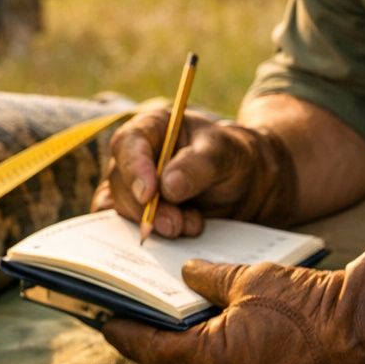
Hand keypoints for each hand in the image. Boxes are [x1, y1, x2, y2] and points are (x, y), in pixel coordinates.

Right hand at [91, 107, 298, 236]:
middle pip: (121, 183)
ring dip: (155, 224)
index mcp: (151, 128)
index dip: (133, 169)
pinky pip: (131, 227)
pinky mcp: (138, 213)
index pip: (127, 144)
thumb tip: (167, 186)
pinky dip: (154, 235)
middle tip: (175, 224)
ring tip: (191, 225)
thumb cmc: (231, 157)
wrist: (243, 184)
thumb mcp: (224, 153)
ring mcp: (132, 187)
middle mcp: (135, 157)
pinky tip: (180, 233)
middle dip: (147, 209)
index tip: (149, 194)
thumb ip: (198, 165)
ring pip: (125, 209)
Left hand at [99, 231, 364, 363]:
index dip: (126, 335)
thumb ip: (210, 278)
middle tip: (131, 326)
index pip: (151, 351)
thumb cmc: (311, 304)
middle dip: (148, 349)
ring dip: (179, 362)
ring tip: (165, 335)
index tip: (108, 322)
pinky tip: (207, 349)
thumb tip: (186, 274)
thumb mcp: (251, 279)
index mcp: (212, 361)